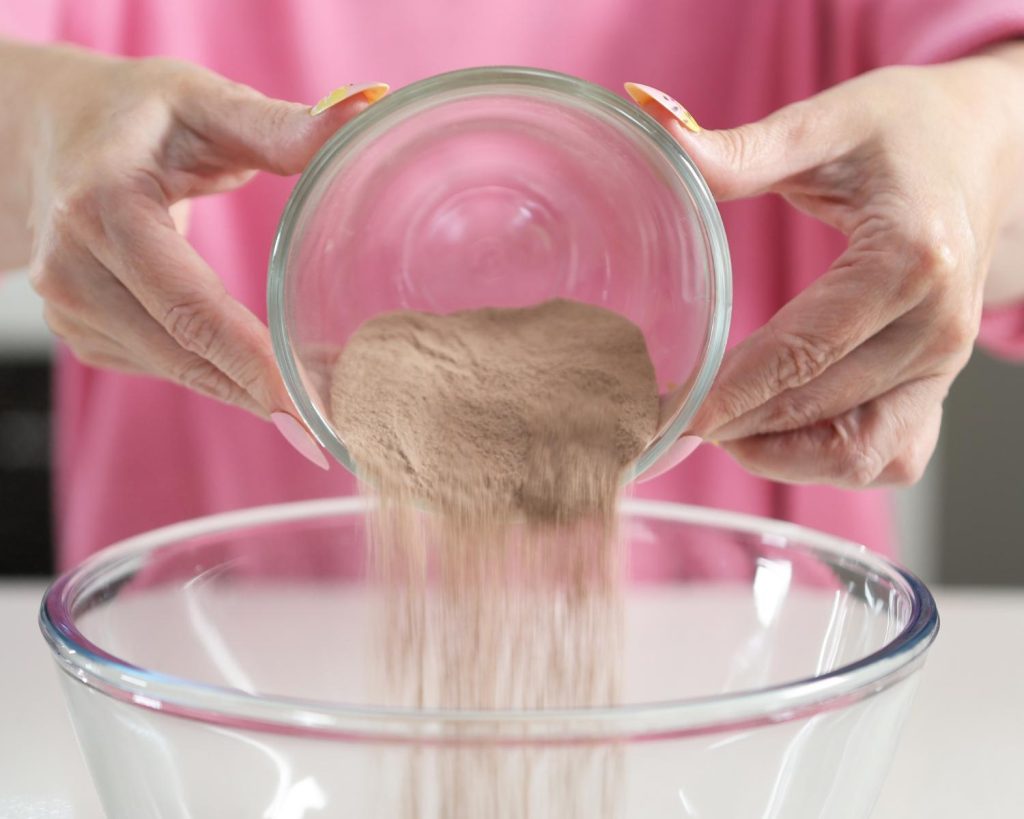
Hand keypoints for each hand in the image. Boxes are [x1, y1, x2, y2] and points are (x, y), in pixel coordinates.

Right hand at [27, 47, 384, 421]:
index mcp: (104, 205)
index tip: (302, 409)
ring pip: (172, 368)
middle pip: (181, 350)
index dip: (248, 360)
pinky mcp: (78, 328)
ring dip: (239, 391)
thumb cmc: (136, 114)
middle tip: (329, 433)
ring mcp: (67, 304)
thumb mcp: (204, 102)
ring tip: (308, 412)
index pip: (186, 303)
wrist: (49, 135)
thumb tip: (364, 111)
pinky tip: (253, 376)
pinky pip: (158, 366)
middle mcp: (71, 264)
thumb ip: (280, 124)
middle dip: (258, 395)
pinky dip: (210, 375)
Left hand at [628, 52, 1023, 486]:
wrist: (986, 150)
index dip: (733, 392)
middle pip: (820, 408)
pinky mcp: (939, 385)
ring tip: (716, 431)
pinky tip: (773, 437)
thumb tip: (659, 134)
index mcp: (909, 260)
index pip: (805, 352)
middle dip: (739, 426)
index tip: (673, 414)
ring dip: (782, 457)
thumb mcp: (827, 122)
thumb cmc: (908, 130)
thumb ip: (744, 149)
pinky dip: (827, 461)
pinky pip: (888, 454)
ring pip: (860, 453)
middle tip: (669, 423)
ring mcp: (944, 365)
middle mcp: (937, 327)